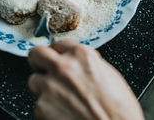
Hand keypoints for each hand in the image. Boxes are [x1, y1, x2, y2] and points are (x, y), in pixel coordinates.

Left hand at [28, 40, 143, 119]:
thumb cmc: (119, 109)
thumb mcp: (108, 73)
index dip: (59, 52)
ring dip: (44, 86)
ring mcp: (50, 86)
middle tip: (45, 68)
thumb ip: (85, 62)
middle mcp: (63, 67)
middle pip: (36, 53)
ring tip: (60, 97)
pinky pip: (38, 102)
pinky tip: (62, 111)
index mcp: (81, 55)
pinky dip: (47, 107)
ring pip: (34, 79)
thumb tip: (75, 60)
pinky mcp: (42, 107)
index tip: (58, 57)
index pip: (58, 43)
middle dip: (40, 60)